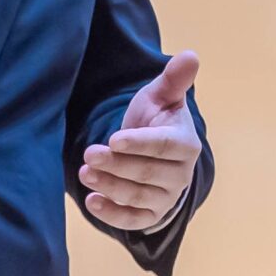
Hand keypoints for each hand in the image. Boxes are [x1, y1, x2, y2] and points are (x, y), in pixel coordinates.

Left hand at [80, 50, 201, 231]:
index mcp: (185, 143)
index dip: (139, 144)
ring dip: (110, 186)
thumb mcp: (161, 97)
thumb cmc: (156, 121)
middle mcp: (180, 174)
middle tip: (89, 154)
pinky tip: (92, 201)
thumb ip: (173, 79)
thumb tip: (190, 55)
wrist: (154, 153)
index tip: (113, 139)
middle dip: (116, 165)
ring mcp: (167, 198)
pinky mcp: (151, 216)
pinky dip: (112, 214)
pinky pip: (133, 220)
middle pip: (147, 173)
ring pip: (137, 196)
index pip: (164, 146)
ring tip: (84, 172)